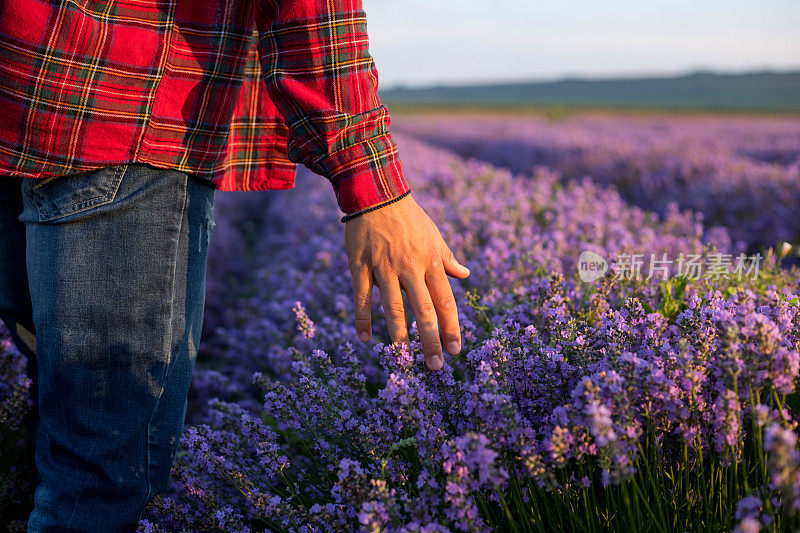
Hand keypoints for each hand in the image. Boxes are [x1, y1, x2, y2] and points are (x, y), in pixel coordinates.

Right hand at [345, 194, 469, 370]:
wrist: (377, 191)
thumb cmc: (409, 216)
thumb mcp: (434, 234)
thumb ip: (448, 258)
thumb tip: (466, 274)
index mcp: (431, 262)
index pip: (445, 301)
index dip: (452, 327)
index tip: (457, 350)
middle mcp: (410, 267)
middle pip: (423, 310)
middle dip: (431, 339)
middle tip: (436, 365)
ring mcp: (384, 266)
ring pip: (393, 306)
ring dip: (398, 333)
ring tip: (403, 356)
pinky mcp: (360, 264)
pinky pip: (361, 296)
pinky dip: (363, 319)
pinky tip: (366, 339)